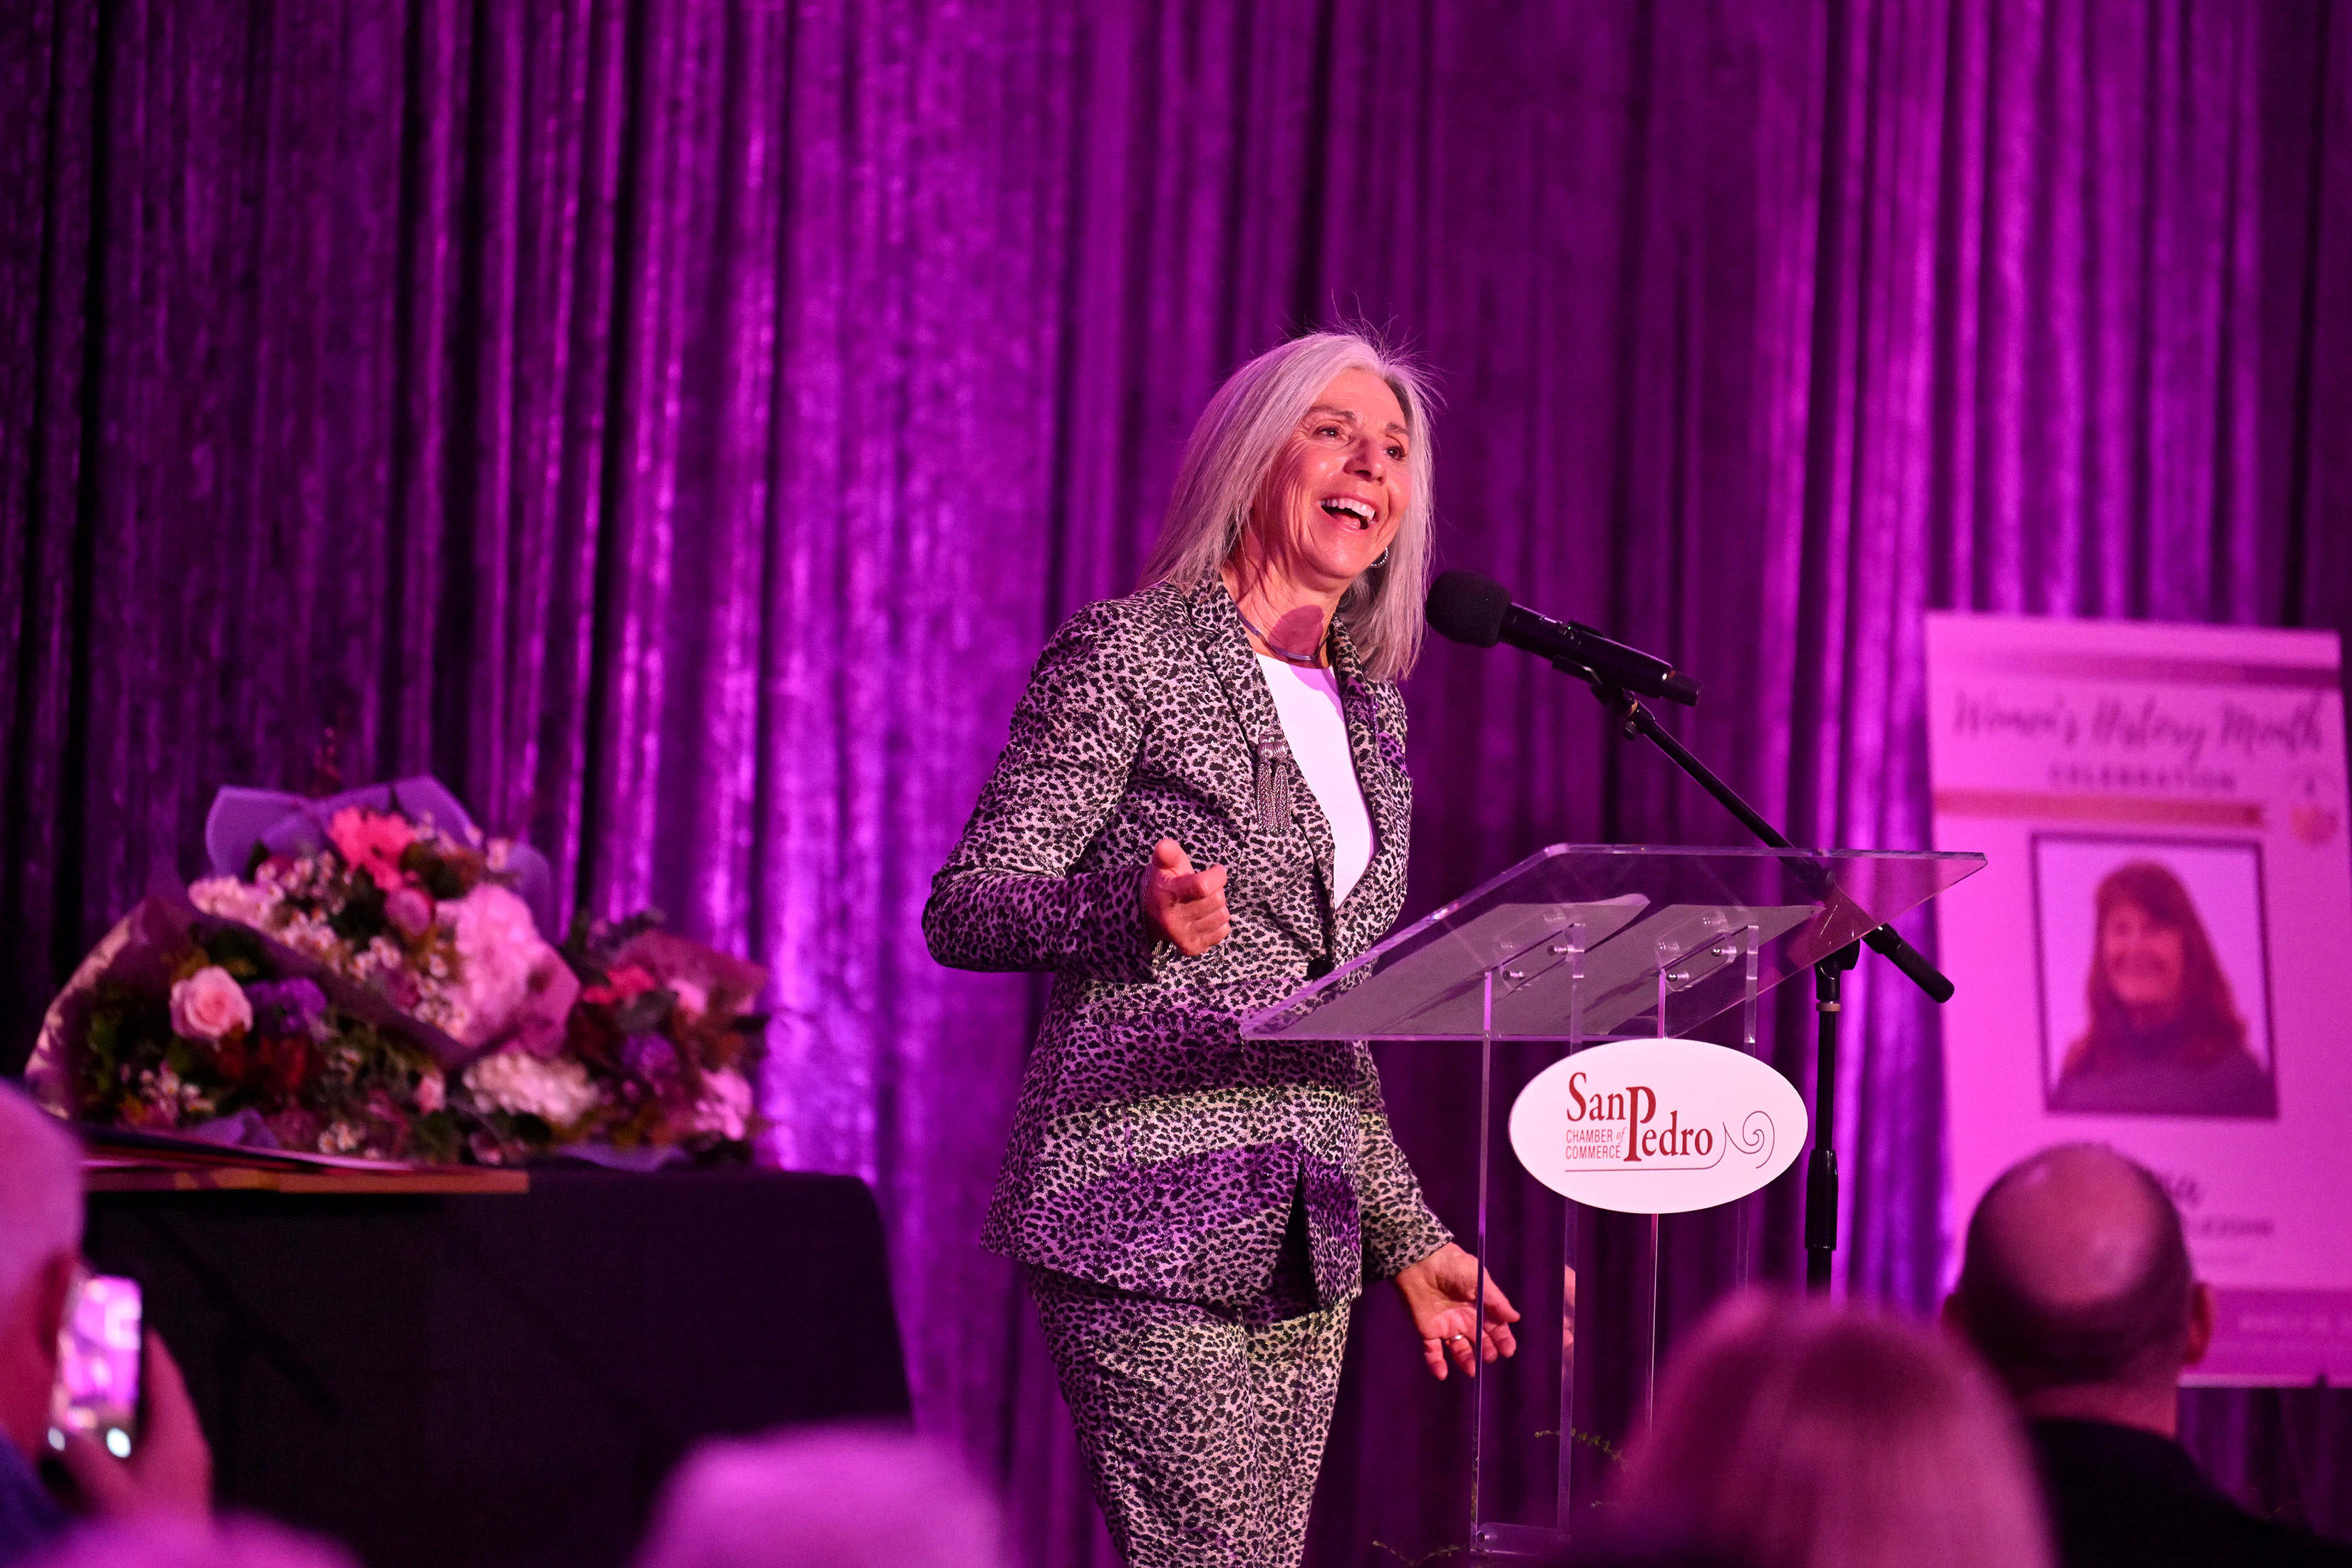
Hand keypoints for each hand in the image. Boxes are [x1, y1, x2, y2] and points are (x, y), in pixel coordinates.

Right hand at [58, 1331, 211, 1521]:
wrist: (178, 1567)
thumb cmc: (150, 1523)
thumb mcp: (107, 1491)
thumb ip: (85, 1457)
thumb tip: (68, 1433)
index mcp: (180, 1435)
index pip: (167, 1380)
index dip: (152, 1352)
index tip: (137, 1328)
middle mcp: (191, 1444)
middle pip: (166, 1398)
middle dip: (139, 1379)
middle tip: (112, 1362)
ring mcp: (190, 1464)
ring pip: (163, 1423)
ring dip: (136, 1410)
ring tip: (105, 1400)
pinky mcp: (182, 1484)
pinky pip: (160, 1445)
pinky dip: (137, 1436)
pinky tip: (113, 1446)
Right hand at [1142, 839, 1229, 955]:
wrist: (1149, 916)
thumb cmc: (1165, 884)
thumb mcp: (1164, 865)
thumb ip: (1167, 853)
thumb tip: (1164, 846)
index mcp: (1168, 894)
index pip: (1202, 886)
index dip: (1217, 876)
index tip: (1217, 870)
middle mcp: (1174, 918)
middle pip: (1217, 900)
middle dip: (1217, 890)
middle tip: (1207, 888)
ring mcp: (1183, 936)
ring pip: (1222, 916)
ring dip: (1218, 906)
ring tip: (1205, 902)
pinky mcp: (1192, 947)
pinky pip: (1222, 931)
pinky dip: (1219, 922)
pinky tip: (1205, 917)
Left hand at [1393, 1243, 1519, 1380]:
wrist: (1420, 1261)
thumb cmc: (1453, 1266)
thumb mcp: (1479, 1279)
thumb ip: (1496, 1300)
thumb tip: (1515, 1318)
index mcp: (1478, 1305)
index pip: (1495, 1327)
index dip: (1503, 1339)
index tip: (1508, 1350)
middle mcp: (1464, 1318)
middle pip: (1479, 1340)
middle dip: (1487, 1351)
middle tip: (1490, 1357)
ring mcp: (1446, 1325)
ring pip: (1459, 1349)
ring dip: (1466, 1360)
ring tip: (1471, 1369)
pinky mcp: (1427, 1330)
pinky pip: (1432, 1351)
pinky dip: (1436, 1364)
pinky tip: (1442, 1374)